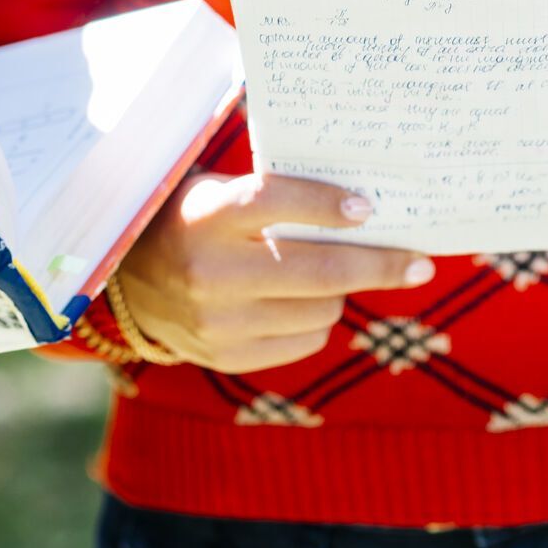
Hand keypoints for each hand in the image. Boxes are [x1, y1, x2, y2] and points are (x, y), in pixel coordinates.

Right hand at [117, 173, 435, 372]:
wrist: (129, 282)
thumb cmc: (193, 220)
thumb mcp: (219, 191)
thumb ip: (277, 195)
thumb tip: (363, 208)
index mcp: (208, 215)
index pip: (278, 201)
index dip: (329, 205)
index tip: (370, 208)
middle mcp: (211, 271)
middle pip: (319, 270)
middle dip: (380, 265)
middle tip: (419, 263)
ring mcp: (218, 321)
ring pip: (321, 309)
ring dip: (339, 290)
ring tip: (327, 273)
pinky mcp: (226, 356)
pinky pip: (305, 341)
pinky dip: (316, 321)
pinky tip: (300, 303)